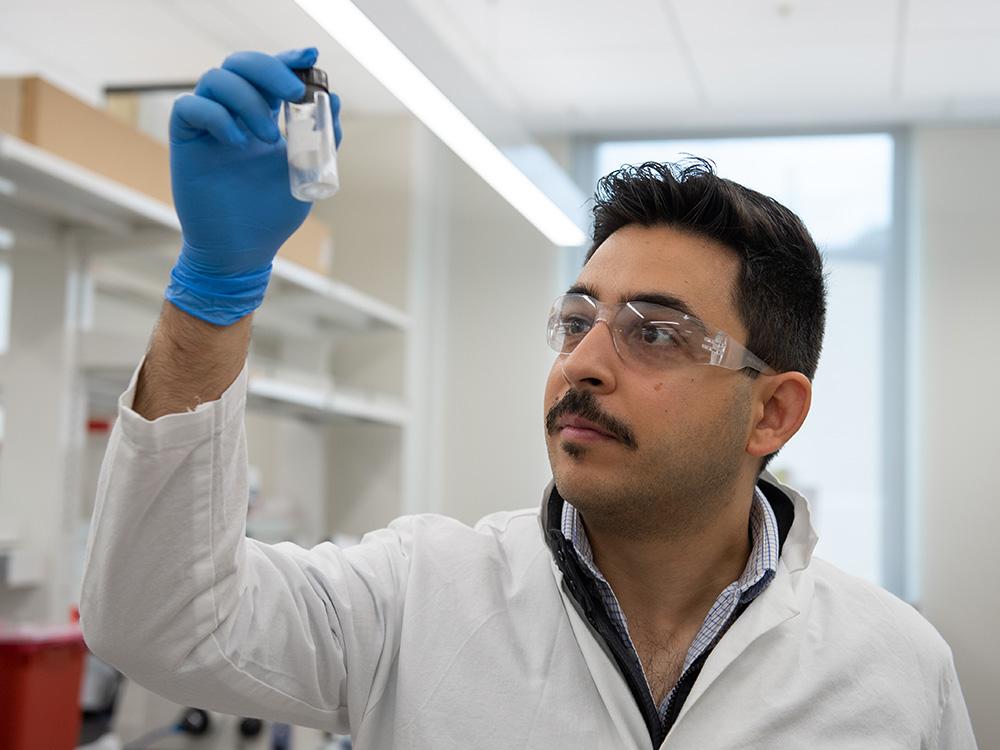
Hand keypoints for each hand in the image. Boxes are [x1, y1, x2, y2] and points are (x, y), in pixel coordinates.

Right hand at [164, 48, 342, 325]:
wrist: (242, 251)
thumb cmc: (271, 215)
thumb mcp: (307, 175)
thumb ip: (321, 140)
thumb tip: (333, 100)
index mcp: (262, 118)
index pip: (270, 75)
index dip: (288, 59)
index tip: (311, 56)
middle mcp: (232, 115)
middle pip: (240, 64)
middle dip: (269, 69)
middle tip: (292, 92)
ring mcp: (208, 126)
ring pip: (216, 79)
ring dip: (248, 101)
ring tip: (270, 139)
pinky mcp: (185, 140)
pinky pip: (190, 107)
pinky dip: (217, 116)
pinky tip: (238, 143)